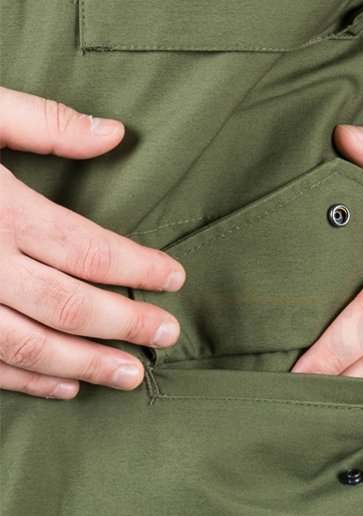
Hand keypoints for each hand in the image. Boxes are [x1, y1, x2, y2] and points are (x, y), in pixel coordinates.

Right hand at [0, 87, 185, 398]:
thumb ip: (41, 122)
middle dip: (125, 323)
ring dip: (85, 364)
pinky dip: (27, 380)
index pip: (88, 249)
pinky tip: (66, 386)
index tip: (174, 279)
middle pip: (69, 304)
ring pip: (29, 344)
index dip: (139, 267)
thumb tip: (115, 133)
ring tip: (131, 375)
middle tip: (168, 335)